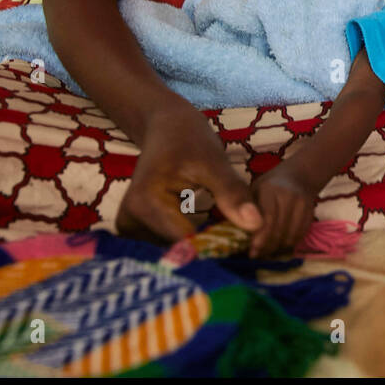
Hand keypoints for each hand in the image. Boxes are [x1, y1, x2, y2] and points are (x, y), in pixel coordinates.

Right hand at [115, 99, 261, 242]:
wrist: (166, 128)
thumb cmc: (190, 140)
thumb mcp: (214, 162)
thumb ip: (232, 194)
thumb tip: (256, 226)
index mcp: (144, 205)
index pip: (185, 244)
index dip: (217, 250)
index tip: (244, 250)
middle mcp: (129, 223)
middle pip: (177, 253)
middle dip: (210, 253)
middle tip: (239, 245)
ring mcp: (130, 231)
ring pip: (174, 255)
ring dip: (201, 252)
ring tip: (226, 240)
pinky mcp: (137, 233)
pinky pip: (169, 249)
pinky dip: (191, 247)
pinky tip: (209, 239)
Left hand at [249, 160, 320, 256]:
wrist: (297, 177)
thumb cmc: (268, 188)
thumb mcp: (253, 192)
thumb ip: (248, 210)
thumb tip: (243, 231)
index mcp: (270, 189)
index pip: (267, 219)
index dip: (260, 238)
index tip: (252, 251)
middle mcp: (289, 195)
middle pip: (279, 230)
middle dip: (267, 246)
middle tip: (258, 254)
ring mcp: (303, 202)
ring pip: (291, 235)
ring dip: (279, 248)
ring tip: (267, 252)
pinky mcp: (312, 210)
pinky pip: (301, 234)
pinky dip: (290, 244)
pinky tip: (280, 245)